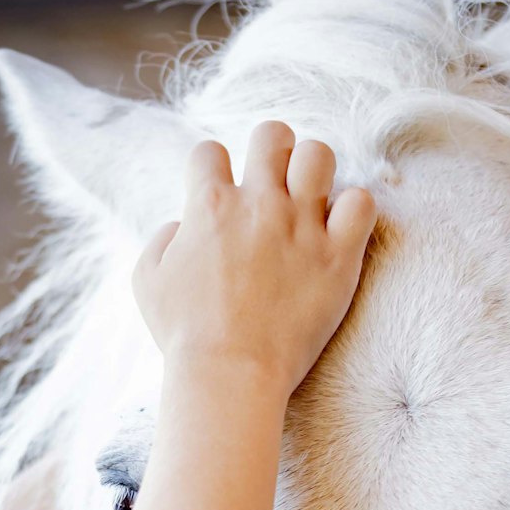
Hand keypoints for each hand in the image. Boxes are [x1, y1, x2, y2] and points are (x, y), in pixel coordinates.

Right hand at [132, 122, 376, 400]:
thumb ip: (162, 240)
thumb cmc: (185, 337)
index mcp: (208, 205)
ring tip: (311, 205)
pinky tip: (341, 232)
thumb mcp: (147, 282)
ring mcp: (301, 227)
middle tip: (275, 190)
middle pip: (272, 135)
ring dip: (315, 173)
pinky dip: (354, 211)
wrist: (230, 374)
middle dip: (272, 154)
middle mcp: (258, 204)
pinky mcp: (338, 256)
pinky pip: (362, 203)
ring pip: (319, 155)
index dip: (213, 171)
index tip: (221, 200)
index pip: (210, 151)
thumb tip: (181, 225)